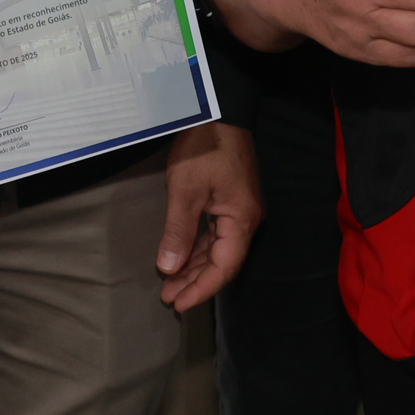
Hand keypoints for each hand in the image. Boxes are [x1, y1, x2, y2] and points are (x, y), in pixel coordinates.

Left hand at [158, 121, 260, 311]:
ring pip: (218, 248)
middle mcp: (246, 219)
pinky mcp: (231, 199)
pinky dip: (198, 247)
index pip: (224, 267)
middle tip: (168, 298)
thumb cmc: (204, 147)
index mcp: (241, 220)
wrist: (219, 109)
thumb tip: (170, 268)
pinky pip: (216, 233)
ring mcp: (240, 209)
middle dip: (195, 281)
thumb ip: (179, 231)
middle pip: (222, 261)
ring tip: (170, 283)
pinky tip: (182, 256)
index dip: (201, 289)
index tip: (179, 304)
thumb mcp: (186, 190)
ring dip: (195, 266)